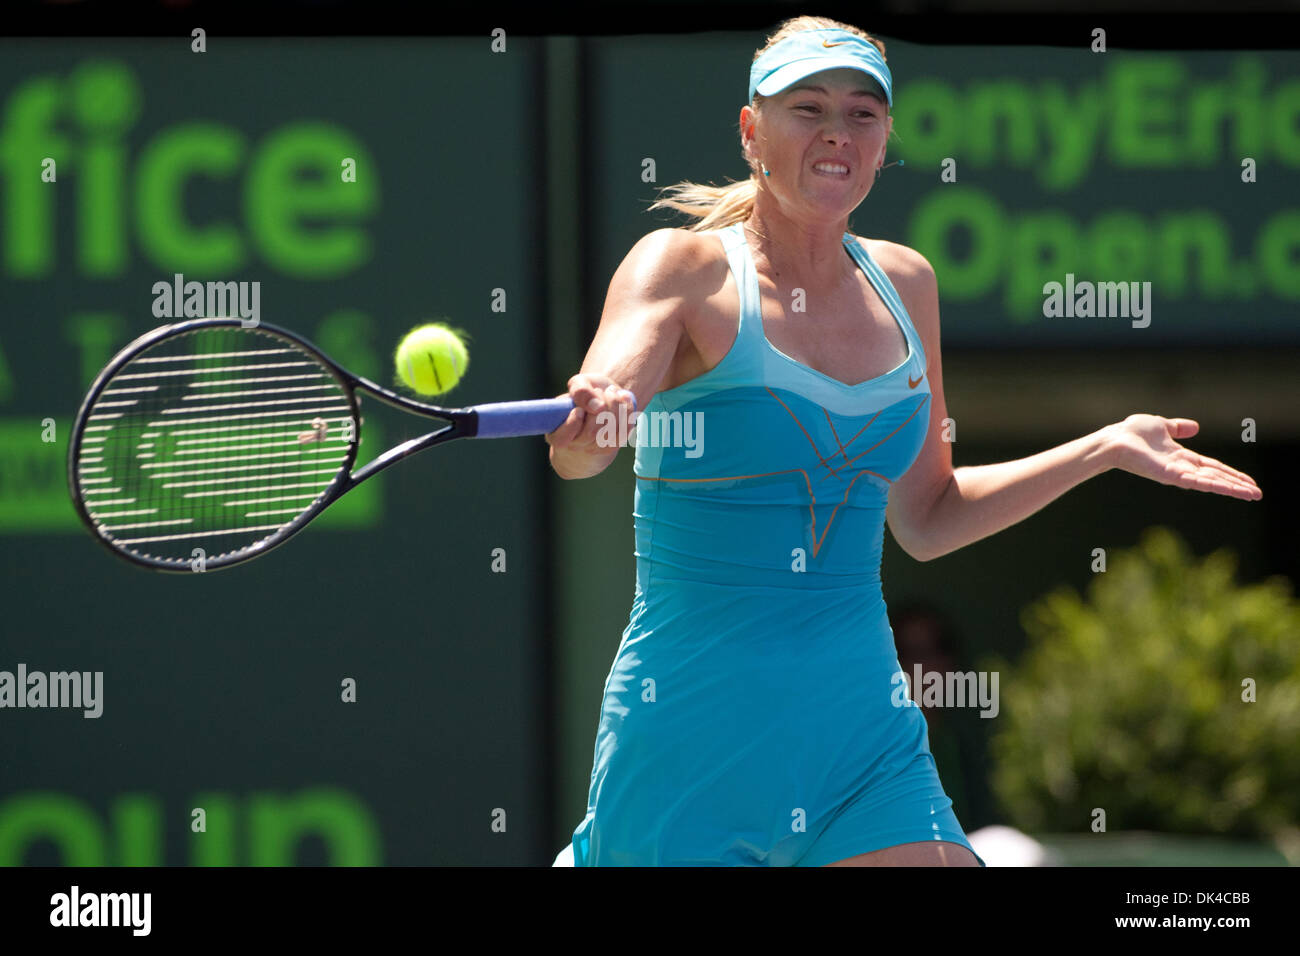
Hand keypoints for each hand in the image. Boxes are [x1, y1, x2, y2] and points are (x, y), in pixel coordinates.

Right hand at [545, 373, 637, 457]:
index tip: (579, 409)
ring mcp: (594, 449)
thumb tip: (597, 406)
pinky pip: (624, 432)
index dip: (573, 423)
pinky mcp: (612, 446)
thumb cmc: (585, 393)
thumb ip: (581, 392)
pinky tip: (623, 398)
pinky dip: (627, 411)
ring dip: (615, 406)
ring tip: (611, 392)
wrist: (603, 399)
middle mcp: (575, 445)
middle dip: (599, 407)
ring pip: (610, 433)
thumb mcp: (578, 384)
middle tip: (599, 391)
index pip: (562, 439)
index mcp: (557, 433)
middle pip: (591, 433)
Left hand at [1107, 414, 1260, 500]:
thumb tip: (1196, 427)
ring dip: (1232, 488)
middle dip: (1237, 485)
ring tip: (1252, 495)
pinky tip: (1230, 489)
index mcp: (1181, 458)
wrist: (1114, 439)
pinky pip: (1195, 481)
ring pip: (1210, 482)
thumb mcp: (1162, 425)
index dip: (1231, 474)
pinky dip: (1213, 484)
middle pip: (1215, 478)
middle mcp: (1181, 468)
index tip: (1249, 481)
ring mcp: (1176, 474)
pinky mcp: (1169, 475)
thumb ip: (1178, 428)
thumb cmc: (1132, 433)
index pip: (1212, 467)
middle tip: (1258, 494)